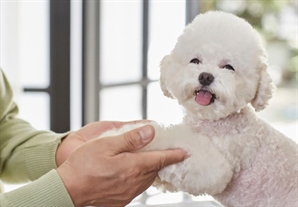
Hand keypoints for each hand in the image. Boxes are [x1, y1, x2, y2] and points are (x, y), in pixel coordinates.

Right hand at [57, 125, 185, 206]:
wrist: (68, 189)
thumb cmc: (84, 164)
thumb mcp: (106, 144)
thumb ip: (131, 139)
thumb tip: (151, 132)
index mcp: (133, 167)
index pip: (160, 159)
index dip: (173, 155)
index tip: (184, 152)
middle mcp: (134, 182)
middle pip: (155, 169)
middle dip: (162, 161)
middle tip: (166, 152)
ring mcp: (128, 193)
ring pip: (147, 179)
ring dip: (151, 169)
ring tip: (151, 160)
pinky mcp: (121, 199)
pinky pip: (138, 187)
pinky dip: (141, 178)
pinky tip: (134, 172)